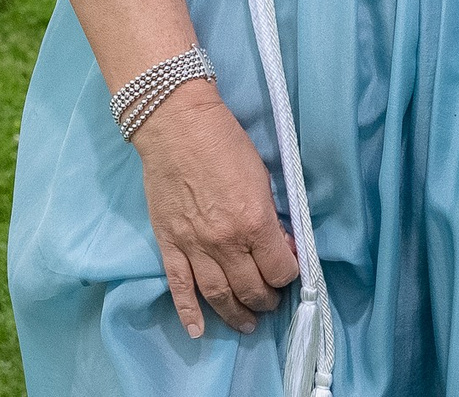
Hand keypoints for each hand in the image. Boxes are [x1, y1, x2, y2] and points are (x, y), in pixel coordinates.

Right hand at [132, 82, 300, 336]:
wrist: (177, 127)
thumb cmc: (225, 143)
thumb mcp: (263, 177)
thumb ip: (270, 217)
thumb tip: (279, 245)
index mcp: (254, 222)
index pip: (279, 268)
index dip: (289, 275)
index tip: (290, 271)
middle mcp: (224, 242)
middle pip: (250, 288)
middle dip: (265, 300)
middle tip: (271, 303)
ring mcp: (193, 246)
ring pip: (217, 295)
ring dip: (235, 314)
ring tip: (247, 323)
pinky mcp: (169, 245)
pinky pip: (179, 287)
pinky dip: (188, 312)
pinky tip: (199, 330)